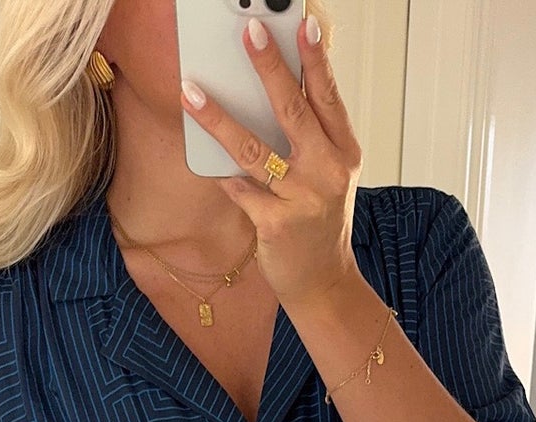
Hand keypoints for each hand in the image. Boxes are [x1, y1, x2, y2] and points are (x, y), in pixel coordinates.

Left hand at [179, 15, 362, 308]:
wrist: (323, 282)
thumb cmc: (320, 220)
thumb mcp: (330, 173)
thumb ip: (313, 135)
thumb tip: (279, 85)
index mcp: (344, 152)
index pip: (328, 97)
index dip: (317, 59)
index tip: (303, 25)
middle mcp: (328, 173)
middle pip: (293, 111)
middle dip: (270, 68)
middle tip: (250, 32)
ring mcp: (303, 200)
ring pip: (254, 150)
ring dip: (219, 118)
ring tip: (191, 92)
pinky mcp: (276, 225)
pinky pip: (239, 190)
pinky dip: (222, 175)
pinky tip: (207, 162)